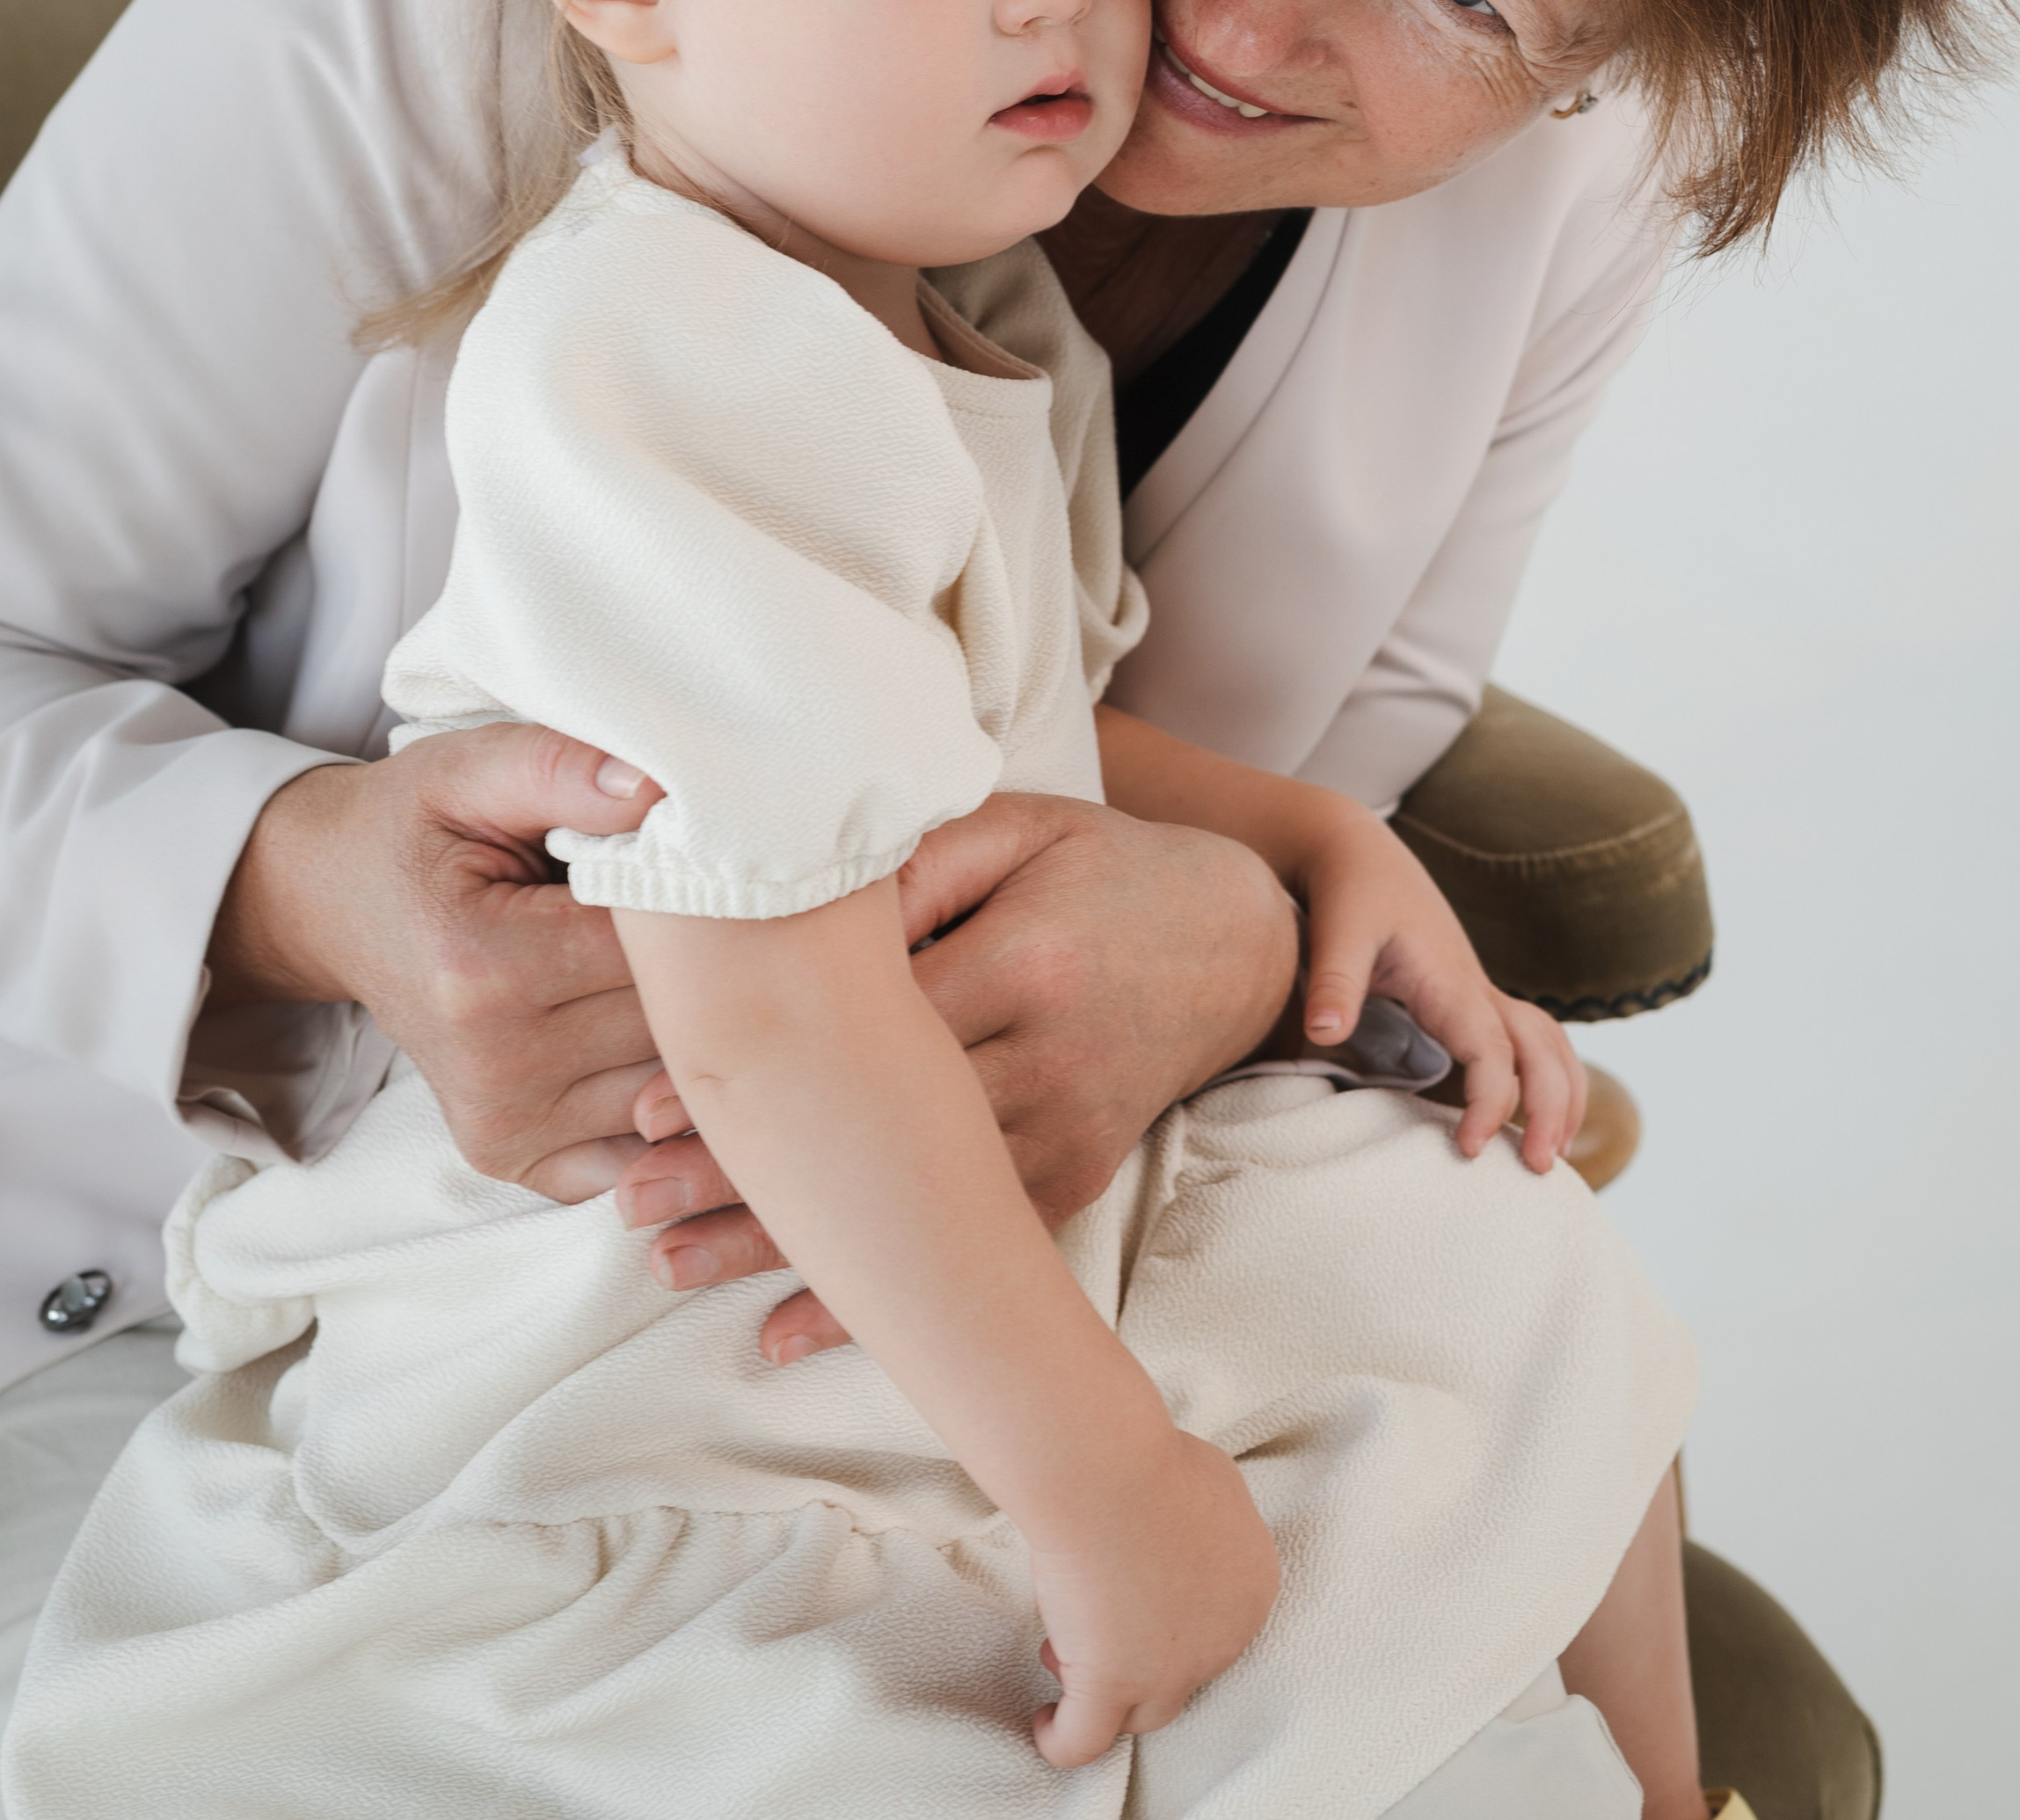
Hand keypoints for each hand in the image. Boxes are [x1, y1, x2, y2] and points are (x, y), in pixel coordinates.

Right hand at [206, 731, 667, 1197]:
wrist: (332, 903)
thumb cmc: (415, 828)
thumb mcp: (472, 770)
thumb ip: (564, 768)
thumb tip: (655, 786)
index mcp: (484, 972)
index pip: (657, 949)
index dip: (698, 896)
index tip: (696, 855)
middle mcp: (493, 1070)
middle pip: (674, 1022)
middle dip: (704, 963)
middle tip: (698, 902)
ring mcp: (502, 1126)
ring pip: (671, 1085)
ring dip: (693, 1027)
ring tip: (671, 961)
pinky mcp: (513, 1157)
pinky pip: (640, 1150)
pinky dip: (667, 1104)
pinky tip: (661, 1039)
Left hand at [615, 792, 1300, 1329]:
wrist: (1244, 941)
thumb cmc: (1106, 866)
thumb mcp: (1019, 828)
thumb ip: (917, 860)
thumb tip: (806, 896)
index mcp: (1026, 959)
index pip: (870, 1028)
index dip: (763, 1070)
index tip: (652, 1103)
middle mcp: (1048, 1057)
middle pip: (878, 1131)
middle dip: (749, 1175)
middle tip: (632, 1205)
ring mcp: (1066, 1129)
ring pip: (911, 1205)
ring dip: (789, 1243)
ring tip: (673, 1265)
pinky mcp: (1076, 1173)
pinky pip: (969, 1246)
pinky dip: (884, 1294)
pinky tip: (789, 1333)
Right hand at [1030, 1429, 1277, 1767]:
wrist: (1109, 1475)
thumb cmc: (1150, 1463)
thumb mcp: (1211, 1485)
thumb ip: (1210, 1527)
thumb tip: (1183, 1540)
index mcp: (1252, 1591)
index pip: (1216, 1628)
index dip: (1169, 1616)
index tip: (1131, 1594)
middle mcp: (1222, 1644)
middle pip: (1181, 1675)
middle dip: (1136, 1653)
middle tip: (1093, 1620)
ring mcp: (1170, 1675)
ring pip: (1141, 1715)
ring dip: (1104, 1694)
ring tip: (1062, 1658)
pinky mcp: (1112, 1688)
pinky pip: (1083, 1742)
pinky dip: (1061, 1740)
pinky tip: (1043, 1722)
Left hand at [1297, 802, 1586, 1167]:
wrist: (1357, 852)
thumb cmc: (1350, 890)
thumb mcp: (1337, 930)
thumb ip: (1333, 982)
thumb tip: (1323, 1034)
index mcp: (1451, 980)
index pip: (1494, 1050)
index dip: (1494, 1101)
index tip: (1471, 1148)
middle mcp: (1476, 988)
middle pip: (1544, 1049)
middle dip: (1554, 1108)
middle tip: (1541, 1171)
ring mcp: (1479, 993)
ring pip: (1549, 1043)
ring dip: (1564, 1094)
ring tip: (1555, 1154)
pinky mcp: (1469, 999)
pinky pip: (1528, 1041)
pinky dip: (1547, 1078)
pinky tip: (1534, 1118)